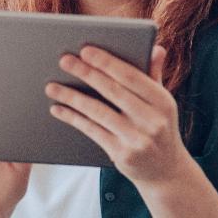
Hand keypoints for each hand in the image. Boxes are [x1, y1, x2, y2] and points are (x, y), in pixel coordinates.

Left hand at [47, 45, 194, 185]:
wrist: (166, 171)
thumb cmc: (157, 127)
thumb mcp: (160, 103)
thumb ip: (153, 75)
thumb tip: (156, 48)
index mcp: (163, 101)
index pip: (132, 77)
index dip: (108, 63)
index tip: (86, 50)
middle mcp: (153, 120)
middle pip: (113, 91)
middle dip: (86, 74)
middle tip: (64, 60)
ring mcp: (138, 139)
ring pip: (98, 112)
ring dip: (72, 97)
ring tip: (51, 86)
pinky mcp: (123, 154)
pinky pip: (92, 131)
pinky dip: (73, 118)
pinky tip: (57, 109)